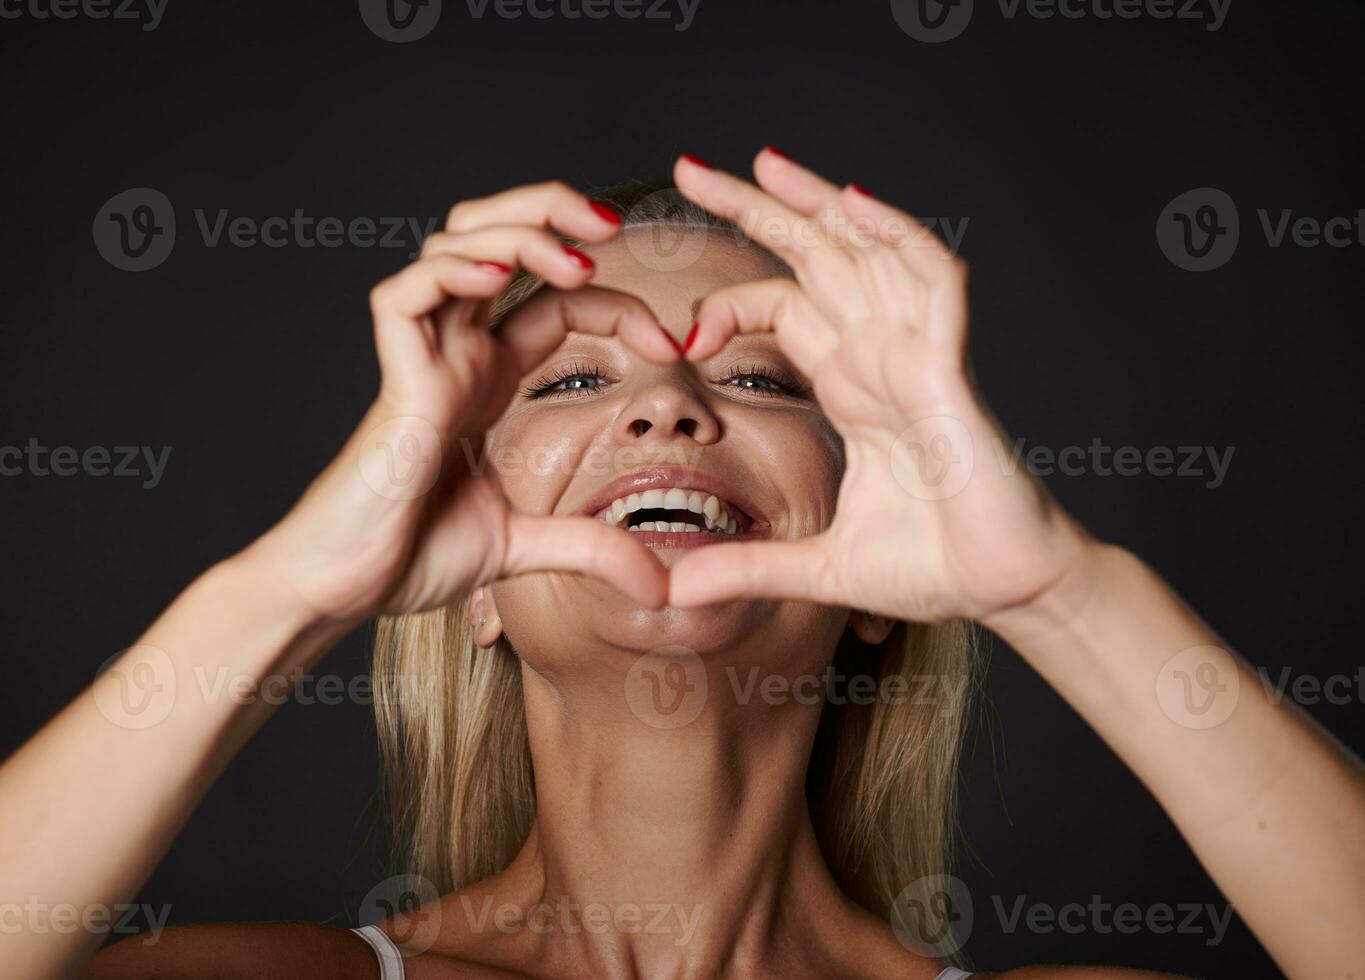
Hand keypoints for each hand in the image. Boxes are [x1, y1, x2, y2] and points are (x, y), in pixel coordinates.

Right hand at [248, 182, 676, 622]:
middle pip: (496, 238)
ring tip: (576, 258)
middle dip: (552, 210)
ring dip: (518, 233)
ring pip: (455, 245)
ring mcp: (421, 360)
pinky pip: (406, 295)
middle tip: (613, 225)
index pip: (557, 304)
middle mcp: (455, 353)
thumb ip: (590, 549)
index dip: (616, 304)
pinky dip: (451, 272)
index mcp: (487, 378)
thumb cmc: (411, 555)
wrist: (344, 591)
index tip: (673, 343)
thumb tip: (660, 585)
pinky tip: (497, 279)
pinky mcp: (392, 381)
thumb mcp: (525, 545)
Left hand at [667, 150, 1090, 622]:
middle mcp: (882, 357)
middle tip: (691, 168)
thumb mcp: (820, 567)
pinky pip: (932, 286)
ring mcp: (918, 357)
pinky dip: (899, 240)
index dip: (728, 304)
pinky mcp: (951, 374)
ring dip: (819, 204)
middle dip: (756, 210)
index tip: (678, 337)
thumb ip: (749, 569)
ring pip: (867, 254)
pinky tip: (857, 206)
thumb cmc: (936, 566)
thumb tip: (675, 591)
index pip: (784, 309)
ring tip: (763, 162)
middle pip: (814, 260)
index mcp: (854, 387)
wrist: (1010, 588)